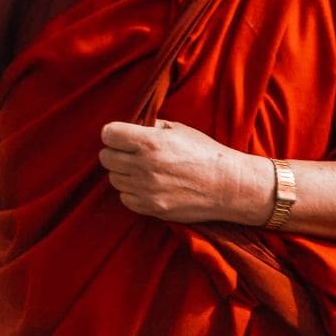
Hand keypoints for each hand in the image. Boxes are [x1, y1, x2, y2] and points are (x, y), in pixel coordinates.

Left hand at [99, 119, 271, 225]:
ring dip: (123, 173)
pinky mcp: (152, 208)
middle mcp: (144, 166)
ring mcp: (147, 189)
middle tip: (129, 153)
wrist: (229, 186)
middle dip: (115, 153)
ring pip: (114, 179)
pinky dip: (131, 192)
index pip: (108, 134)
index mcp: (149, 142)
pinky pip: (125, 198)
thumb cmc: (204, 153)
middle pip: (106, 157)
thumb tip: (128, 127)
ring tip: (142, 170)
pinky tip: (146, 186)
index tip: (120, 136)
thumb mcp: (177, 129)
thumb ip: (149, 127)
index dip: (113, 134)